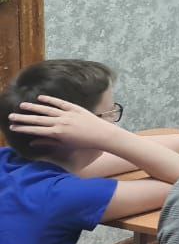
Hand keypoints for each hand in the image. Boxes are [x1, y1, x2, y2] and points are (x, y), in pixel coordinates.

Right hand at [7, 95, 123, 150]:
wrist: (102, 134)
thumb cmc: (83, 143)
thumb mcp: (65, 145)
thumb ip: (48, 142)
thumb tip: (32, 142)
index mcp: (57, 133)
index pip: (36, 130)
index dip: (23, 128)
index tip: (13, 127)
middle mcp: (60, 122)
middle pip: (38, 119)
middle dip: (23, 118)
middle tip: (10, 117)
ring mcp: (67, 114)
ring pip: (47, 110)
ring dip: (33, 108)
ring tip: (21, 106)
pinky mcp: (75, 108)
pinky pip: (60, 103)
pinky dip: (50, 100)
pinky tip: (40, 98)